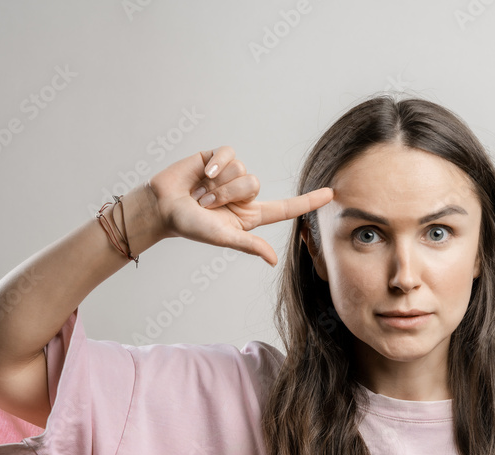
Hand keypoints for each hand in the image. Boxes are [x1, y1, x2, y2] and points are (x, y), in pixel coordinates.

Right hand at [146, 145, 332, 266]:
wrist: (162, 206)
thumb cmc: (191, 225)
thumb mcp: (223, 237)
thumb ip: (249, 245)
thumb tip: (274, 259)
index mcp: (250, 215)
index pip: (286, 208)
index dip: (308, 201)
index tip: (331, 194)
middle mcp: (244, 194)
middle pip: (255, 184)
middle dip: (228, 194)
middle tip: (208, 205)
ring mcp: (232, 174)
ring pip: (241, 169)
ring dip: (218, 183)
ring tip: (201, 192)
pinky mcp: (218, 158)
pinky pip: (228, 154)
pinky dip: (215, 165)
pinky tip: (201, 173)